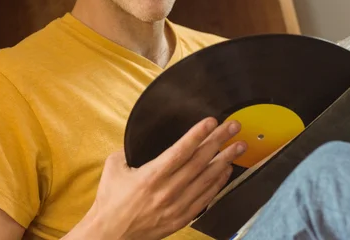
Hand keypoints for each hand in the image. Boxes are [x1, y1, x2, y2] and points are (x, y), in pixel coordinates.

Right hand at [67, 117, 246, 239]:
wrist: (110, 235)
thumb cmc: (110, 200)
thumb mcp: (113, 167)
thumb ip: (128, 151)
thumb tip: (137, 140)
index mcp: (151, 175)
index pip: (181, 150)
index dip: (198, 134)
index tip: (212, 121)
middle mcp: (167, 190)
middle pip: (200, 161)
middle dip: (219, 141)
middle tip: (234, 127)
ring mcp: (177, 206)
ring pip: (207, 179)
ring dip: (225, 160)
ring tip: (239, 146)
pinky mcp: (181, 218)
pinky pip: (206, 198)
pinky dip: (218, 183)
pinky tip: (227, 171)